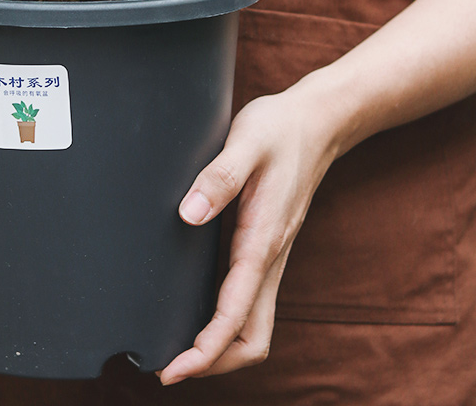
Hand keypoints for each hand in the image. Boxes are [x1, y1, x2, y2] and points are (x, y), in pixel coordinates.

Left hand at [159, 81, 342, 384]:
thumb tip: (188, 216)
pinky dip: (226, 321)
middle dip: (216, 361)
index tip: (174, 368)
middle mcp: (270, 255)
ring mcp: (270, 253)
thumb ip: (218, 179)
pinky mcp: (266, 245)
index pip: (236, 312)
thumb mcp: (246, 142)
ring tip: (179, 350)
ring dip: (221, 346)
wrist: (318, 121)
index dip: (206, 349)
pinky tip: (198, 310)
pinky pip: (250, 299)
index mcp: (263, 238)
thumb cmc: (279, 130)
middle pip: (253, 336)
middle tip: (171, 367)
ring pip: (254, 323)